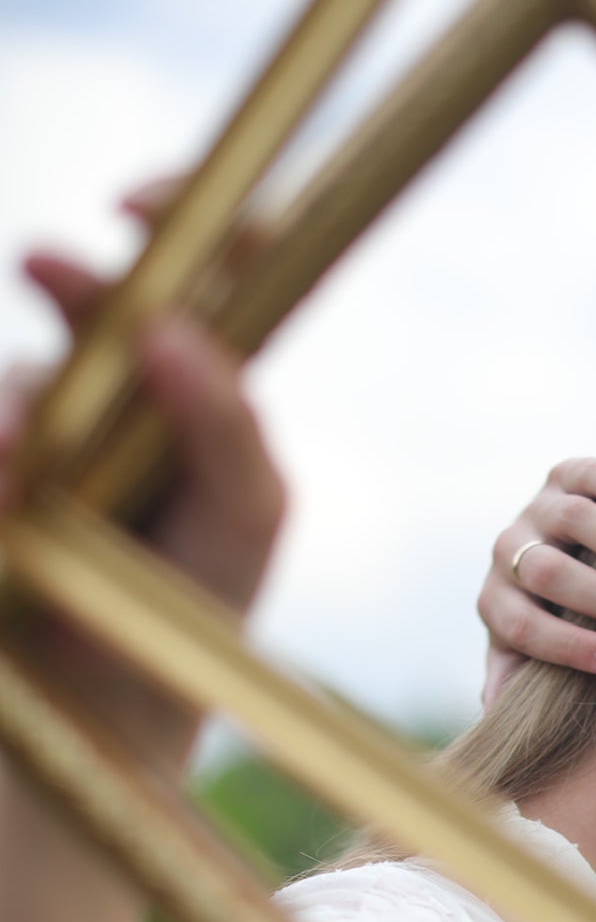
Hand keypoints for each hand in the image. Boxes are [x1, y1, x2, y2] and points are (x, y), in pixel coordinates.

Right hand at [0, 200, 285, 770]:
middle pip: (82, 293)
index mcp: (193, 379)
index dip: (176, 207)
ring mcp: (33, 425)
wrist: (119, 714)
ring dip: (10, 412)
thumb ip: (227, 427)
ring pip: (12, 376)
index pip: (196, 260)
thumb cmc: (199, 603)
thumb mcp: (246, 518)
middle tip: (46, 271)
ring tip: (16, 483)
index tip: (134, 208)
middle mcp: (106, 383)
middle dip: (70, 280)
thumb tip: (170, 331)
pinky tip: (7, 510)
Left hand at [479, 458, 595, 709]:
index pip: (526, 627)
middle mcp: (508, 552)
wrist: (553, 555)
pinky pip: (589, 474)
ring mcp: (536, 510)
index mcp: (496, 604)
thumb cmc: (551, 625)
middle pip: (549, 572)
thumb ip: (516, 685)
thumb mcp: (527, 662)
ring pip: (575, 520)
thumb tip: (498, 713)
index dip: (571, 647)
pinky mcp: (563, 477)